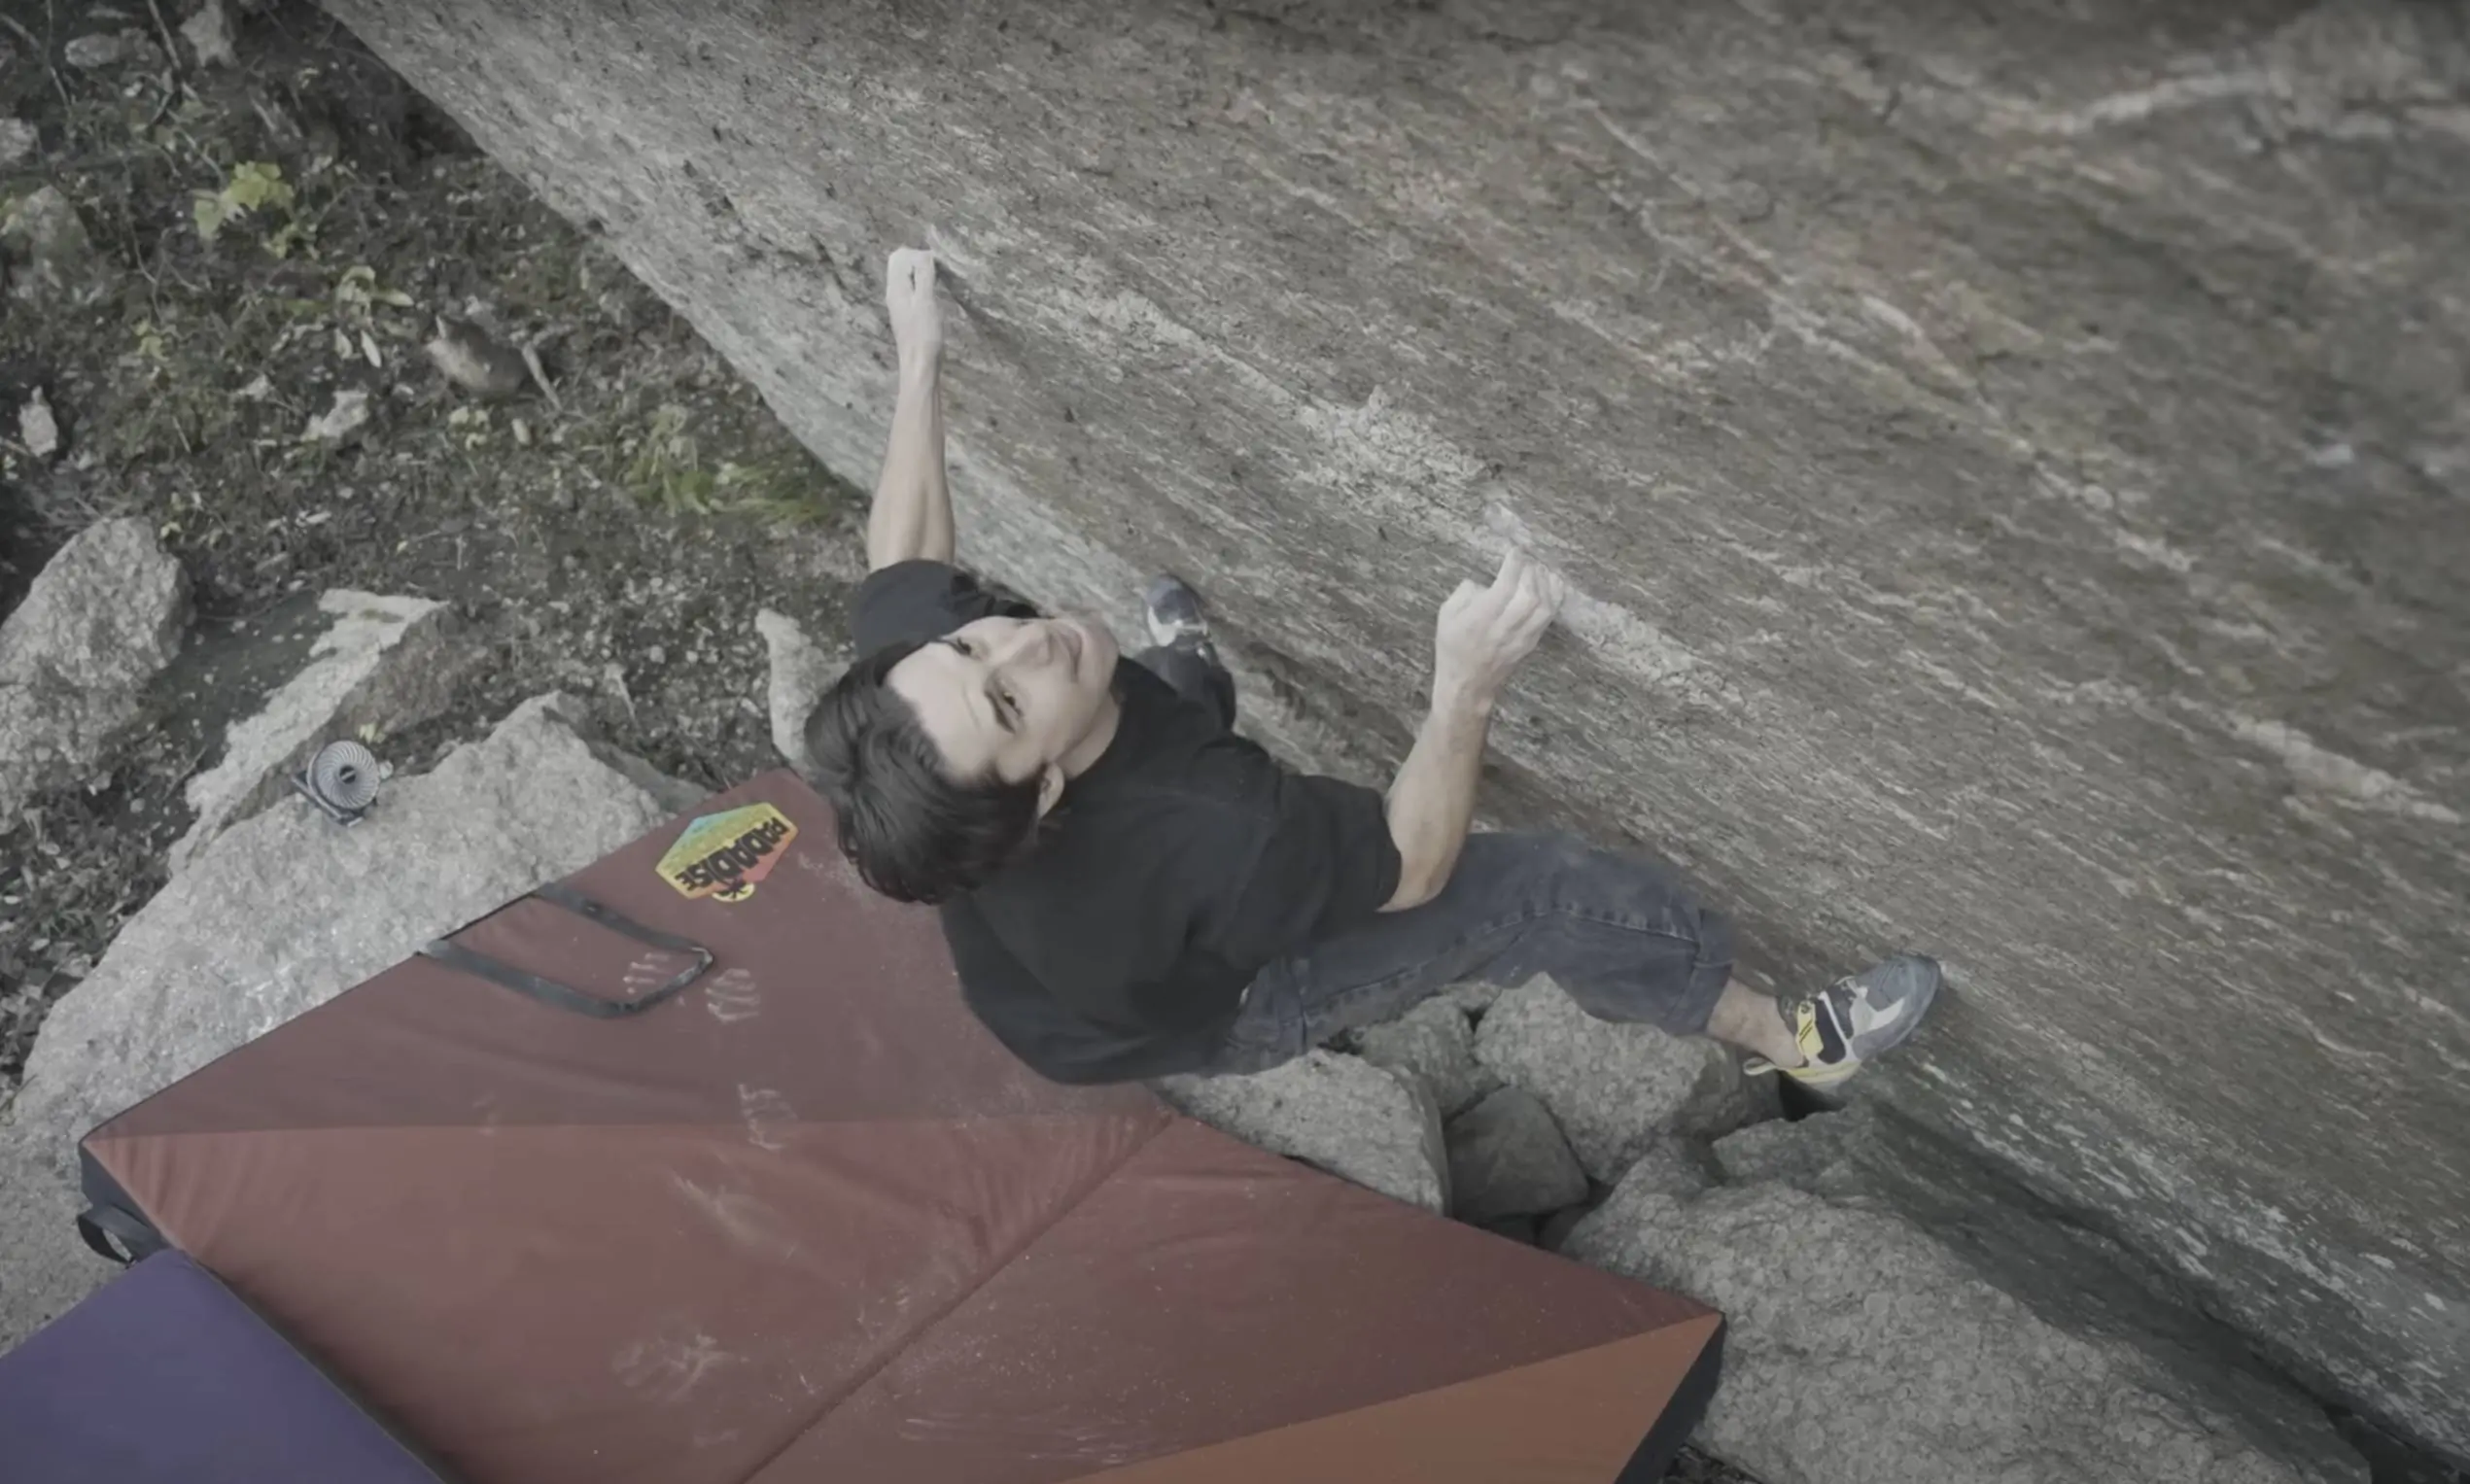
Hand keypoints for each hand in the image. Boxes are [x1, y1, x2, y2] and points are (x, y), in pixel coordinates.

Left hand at [884, 247, 943, 368]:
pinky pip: (912, 289)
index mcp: (896, 288)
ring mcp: (900, 304)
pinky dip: (922, 285)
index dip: (918, 254)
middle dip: (918, 261)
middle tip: (937, 270)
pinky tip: (934, 294)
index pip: (899, 257)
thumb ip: (924, 276)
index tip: (936, 265)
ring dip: (921, 273)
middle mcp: (894, 293)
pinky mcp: (908, 313)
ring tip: (938, 280)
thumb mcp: (926, 301)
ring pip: (906, 277)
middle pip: (900, 265)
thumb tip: (925, 254)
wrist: (919, 365)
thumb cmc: (924, 334)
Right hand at [1432, 547, 1566, 707]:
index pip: (1505, 586)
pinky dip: (1554, 597)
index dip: (1514, 563)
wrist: (1468, 685)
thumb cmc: (1453, 648)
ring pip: (1544, 606)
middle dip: (1532, 571)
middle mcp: (1503, 628)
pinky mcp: (1531, 643)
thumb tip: (1485, 582)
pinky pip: (1548, 617)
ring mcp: (1521, 638)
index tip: (1515, 551)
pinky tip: (1552, 584)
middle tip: (1528, 560)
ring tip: (1540, 569)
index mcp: (1480, 619)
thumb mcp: (1446, 615)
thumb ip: (1464, 592)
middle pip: (1530, 595)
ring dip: (1546, 583)